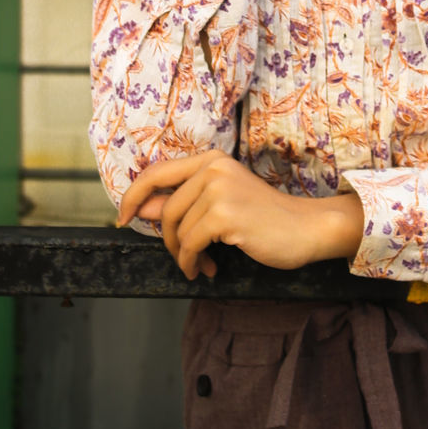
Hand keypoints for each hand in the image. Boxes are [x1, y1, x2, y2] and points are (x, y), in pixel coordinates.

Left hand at [117, 150, 364, 279]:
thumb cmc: (264, 217)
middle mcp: (213, 168)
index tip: (123, 216)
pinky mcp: (225, 214)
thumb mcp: (220, 203)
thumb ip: (183, 202)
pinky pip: (190, 245)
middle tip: (183, 257)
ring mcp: (219, 189)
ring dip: (184, 255)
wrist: (304, 228)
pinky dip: (192, 262)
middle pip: (166, 208)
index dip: (134, 195)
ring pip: (177, 229)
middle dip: (167, 240)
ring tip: (202, 264)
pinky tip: (205, 269)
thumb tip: (143, 208)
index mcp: (210, 159)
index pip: (157, 172)